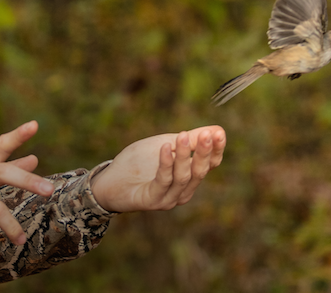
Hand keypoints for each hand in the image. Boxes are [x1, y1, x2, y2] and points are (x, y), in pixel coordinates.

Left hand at [90, 125, 226, 212]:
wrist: (110, 180)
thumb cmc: (139, 162)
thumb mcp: (166, 144)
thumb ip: (190, 139)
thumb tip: (217, 130)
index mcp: (190, 176)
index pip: (210, 164)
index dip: (216, 149)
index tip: (219, 133)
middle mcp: (183, 190)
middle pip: (200, 171)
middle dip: (204, 152)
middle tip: (208, 135)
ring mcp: (169, 198)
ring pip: (183, 177)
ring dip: (184, 156)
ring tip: (182, 136)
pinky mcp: (153, 200)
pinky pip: (163, 181)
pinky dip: (165, 164)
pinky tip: (164, 148)